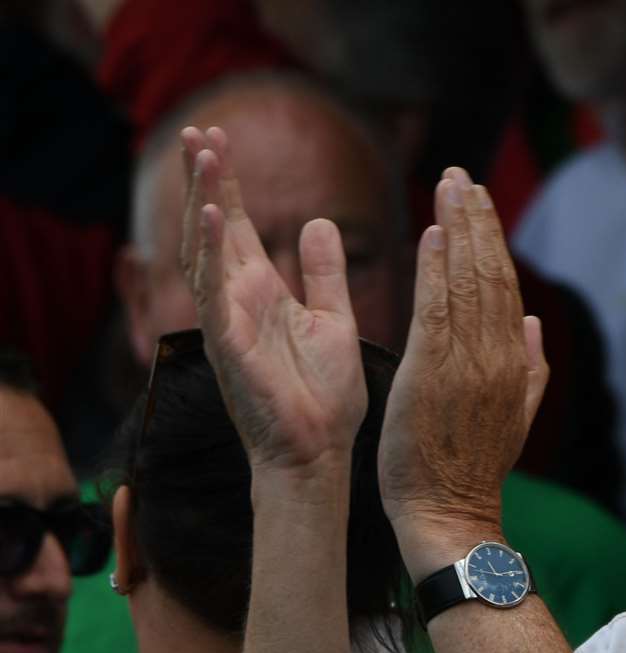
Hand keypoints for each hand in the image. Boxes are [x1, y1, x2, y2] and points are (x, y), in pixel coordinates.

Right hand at [180, 126, 365, 474]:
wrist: (320, 453)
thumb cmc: (324, 396)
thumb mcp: (334, 320)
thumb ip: (324, 273)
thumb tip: (319, 221)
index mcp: (264, 292)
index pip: (240, 226)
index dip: (228, 185)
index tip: (219, 140)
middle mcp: (238, 301)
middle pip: (213, 228)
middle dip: (205, 181)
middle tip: (197, 132)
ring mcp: (228, 321)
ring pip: (205, 251)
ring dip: (203, 203)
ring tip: (203, 157)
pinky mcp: (229, 345)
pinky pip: (214, 293)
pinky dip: (212, 253)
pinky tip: (215, 217)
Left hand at [379, 168, 548, 551]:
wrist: (450, 512)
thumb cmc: (470, 469)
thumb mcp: (514, 417)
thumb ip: (530, 368)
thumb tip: (535, 323)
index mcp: (515, 364)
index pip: (506, 288)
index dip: (492, 240)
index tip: (478, 200)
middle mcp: (497, 357)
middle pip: (491, 275)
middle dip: (476, 221)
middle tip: (461, 175)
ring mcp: (468, 365)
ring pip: (469, 284)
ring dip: (459, 230)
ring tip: (450, 187)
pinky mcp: (433, 374)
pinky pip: (438, 311)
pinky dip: (438, 270)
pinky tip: (434, 234)